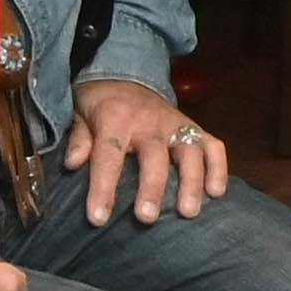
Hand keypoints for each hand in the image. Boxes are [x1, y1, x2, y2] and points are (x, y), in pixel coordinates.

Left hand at [65, 78, 225, 224]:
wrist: (126, 72)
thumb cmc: (100, 102)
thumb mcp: (80, 114)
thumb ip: (79, 139)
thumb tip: (72, 164)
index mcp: (115, 118)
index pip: (109, 155)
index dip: (103, 188)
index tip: (99, 218)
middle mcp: (149, 121)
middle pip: (153, 156)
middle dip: (151, 188)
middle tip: (147, 218)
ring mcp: (175, 123)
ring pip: (189, 152)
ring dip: (191, 182)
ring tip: (188, 212)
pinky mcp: (193, 126)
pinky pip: (212, 145)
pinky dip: (218, 168)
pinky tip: (216, 192)